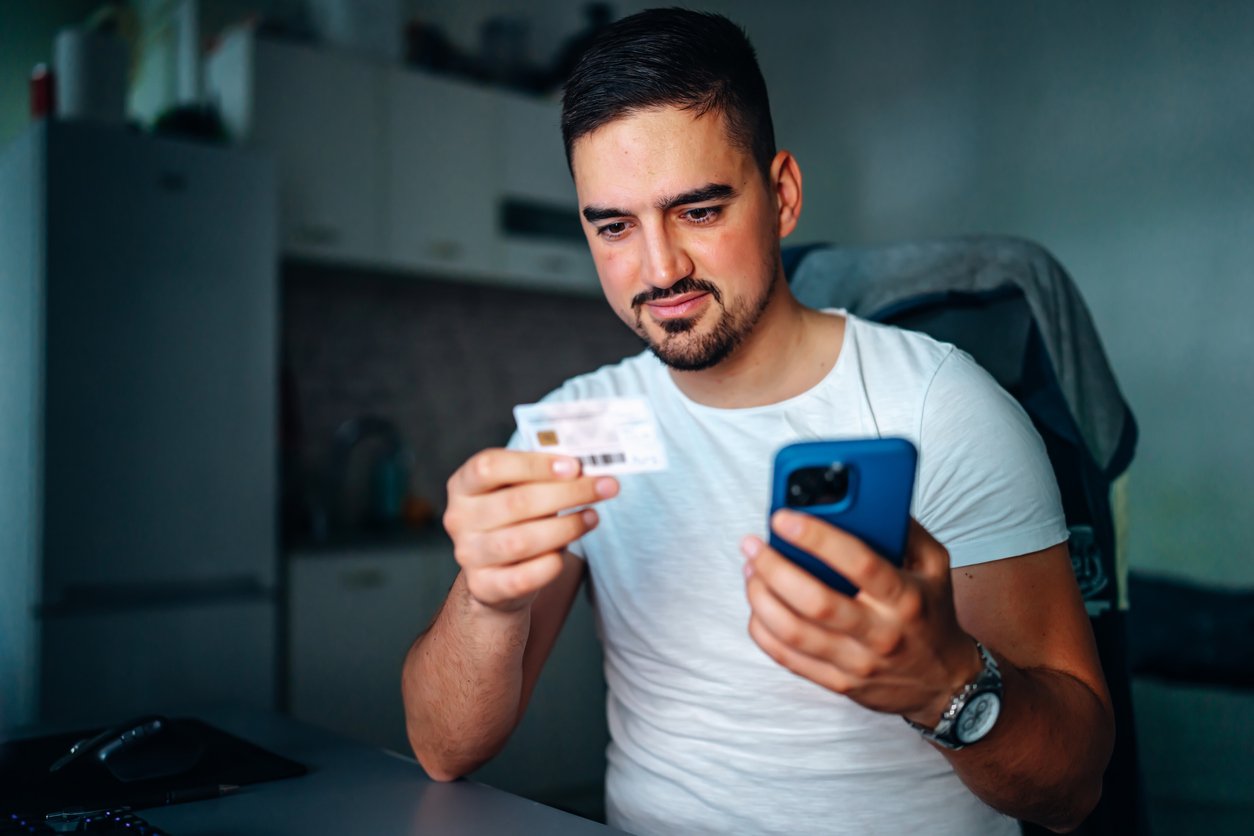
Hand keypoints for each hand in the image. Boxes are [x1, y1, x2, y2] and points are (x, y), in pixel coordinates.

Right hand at [443, 449, 618, 611]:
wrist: (496, 574)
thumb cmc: (514, 519)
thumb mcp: (519, 489)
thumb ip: (542, 475)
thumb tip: (586, 466)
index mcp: (463, 485)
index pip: (490, 467)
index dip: (534, 464)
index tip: (574, 466)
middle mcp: (459, 519)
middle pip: (515, 502)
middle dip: (568, 493)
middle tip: (605, 487)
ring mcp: (468, 555)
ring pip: (522, 541)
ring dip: (566, 527)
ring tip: (593, 517)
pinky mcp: (484, 586)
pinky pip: (523, 577)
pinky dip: (551, 565)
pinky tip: (568, 552)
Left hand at [742, 512, 982, 722]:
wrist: (945, 682)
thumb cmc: (931, 614)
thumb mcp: (935, 566)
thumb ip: (904, 529)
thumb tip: (865, 496)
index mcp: (904, 597)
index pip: (858, 563)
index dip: (817, 538)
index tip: (783, 518)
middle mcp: (880, 632)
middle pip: (815, 601)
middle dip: (774, 568)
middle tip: (753, 543)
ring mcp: (857, 662)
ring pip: (794, 632)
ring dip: (761, 597)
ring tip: (751, 569)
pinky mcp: (838, 683)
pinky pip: (788, 659)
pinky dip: (763, 630)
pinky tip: (757, 606)